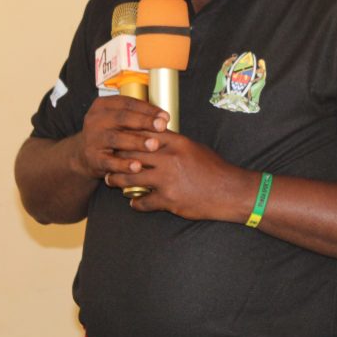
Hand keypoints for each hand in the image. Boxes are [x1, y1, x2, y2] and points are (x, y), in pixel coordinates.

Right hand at [72, 96, 169, 179]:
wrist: (85, 155)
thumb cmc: (111, 134)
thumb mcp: (119, 120)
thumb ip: (138, 116)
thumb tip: (164, 119)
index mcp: (103, 106)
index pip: (128, 103)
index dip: (148, 109)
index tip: (165, 117)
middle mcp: (95, 120)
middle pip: (122, 118)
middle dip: (144, 122)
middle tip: (162, 127)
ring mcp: (93, 139)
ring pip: (116, 139)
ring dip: (136, 142)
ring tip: (154, 145)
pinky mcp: (93, 158)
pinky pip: (110, 162)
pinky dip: (124, 165)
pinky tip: (138, 167)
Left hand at [105, 131, 255, 221]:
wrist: (230, 191)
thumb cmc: (214, 168)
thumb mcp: (195, 148)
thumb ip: (174, 143)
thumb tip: (156, 138)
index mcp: (176, 142)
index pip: (143, 134)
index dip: (126, 135)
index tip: (115, 137)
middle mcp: (169, 158)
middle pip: (132, 153)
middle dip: (116, 156)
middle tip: (106, 158)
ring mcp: (167, 179)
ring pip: (131, 176)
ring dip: (117, 179)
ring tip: (110, 180)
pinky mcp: (168, 199)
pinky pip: (144, 201)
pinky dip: (136, 202)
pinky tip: (133, 202)